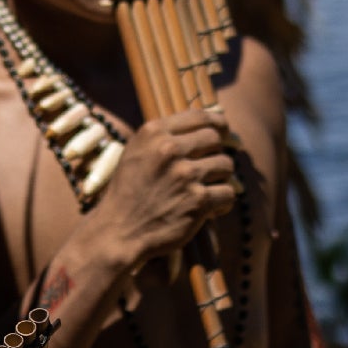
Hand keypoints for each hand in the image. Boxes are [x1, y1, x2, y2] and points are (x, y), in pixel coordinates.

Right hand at [73, 107, 243, 274]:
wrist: (119, 230)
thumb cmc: (129, 191)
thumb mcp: (137, 152)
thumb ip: (165, 137)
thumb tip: (210, 124)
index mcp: (153, 132)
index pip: (198, 116)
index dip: (217, 122)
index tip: (223, 130)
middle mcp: (169, 149)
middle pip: (215, 138)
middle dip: (216, 152)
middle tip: (211, 166)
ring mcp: (185, 175)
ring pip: (226, 165)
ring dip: (221, 178)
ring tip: (206, 189)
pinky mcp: (198, 200)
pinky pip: (229, 193)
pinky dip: (222, 202)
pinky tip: (210, 208)